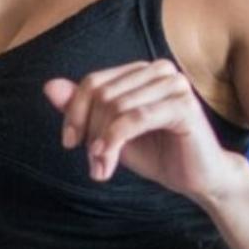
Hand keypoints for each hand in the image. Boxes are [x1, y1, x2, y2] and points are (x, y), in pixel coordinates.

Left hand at [43, 60, 244, 202]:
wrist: (199, 178)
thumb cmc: (159, 153)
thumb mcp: (112, 132)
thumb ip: (84, 109)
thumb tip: (49, 86)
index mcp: (144, 70)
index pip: (95, 81)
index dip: (74, 112)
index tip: (69, 142)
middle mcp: (161, 70)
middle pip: (103, 93)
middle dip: (90, 132)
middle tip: (93, 164)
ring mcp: (175, 84)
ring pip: (116, 106)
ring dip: (101, 143)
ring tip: (101, 169)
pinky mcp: (183, 106)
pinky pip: (134, 118)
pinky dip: (113, 142)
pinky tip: (108, 163)